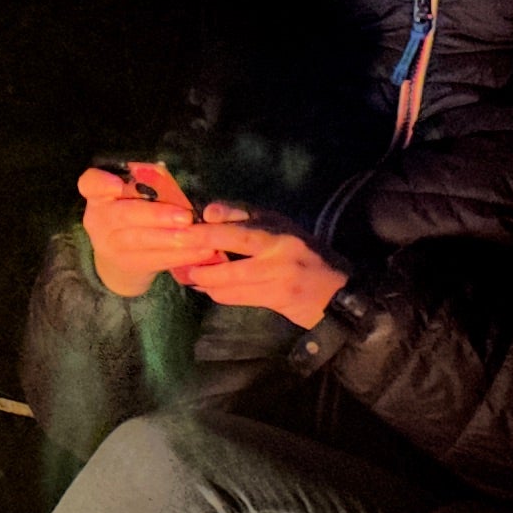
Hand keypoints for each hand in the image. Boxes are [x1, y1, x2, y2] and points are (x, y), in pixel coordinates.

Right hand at [78, 160, 226, 298]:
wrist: (120, 258)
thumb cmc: (134, 214)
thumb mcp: (133, 195)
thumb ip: (148, 183)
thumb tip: (175, 172)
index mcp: (99, 195)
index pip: (90, 184)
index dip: (101, 184)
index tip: (116, 185)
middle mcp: (99, 219)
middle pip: (123, 215)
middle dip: (156, 216)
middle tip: (185, 217)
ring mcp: (109, 245)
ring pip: (141, 241)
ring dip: (172, 238)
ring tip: (197, 235)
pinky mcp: (128, 265)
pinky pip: (155, 259)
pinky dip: (181, 256)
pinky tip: (202, 251)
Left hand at [177, 204, 348, 328]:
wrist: (335, 290)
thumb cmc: (301, 252)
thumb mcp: (279, 226)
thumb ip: (244, 217)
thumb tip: (209, 212)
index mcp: (277, 231)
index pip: (239, 227)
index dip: (209, 229)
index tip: (185, 228)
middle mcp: (278, 252)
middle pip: (231, 253)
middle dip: (201, 254)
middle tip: (177, 254)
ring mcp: (277, 278)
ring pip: (229, 281)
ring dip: (205, 279)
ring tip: (189, 275)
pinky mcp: (275, 300)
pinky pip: (237, 297)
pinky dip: (218, 293)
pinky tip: (207, 288)